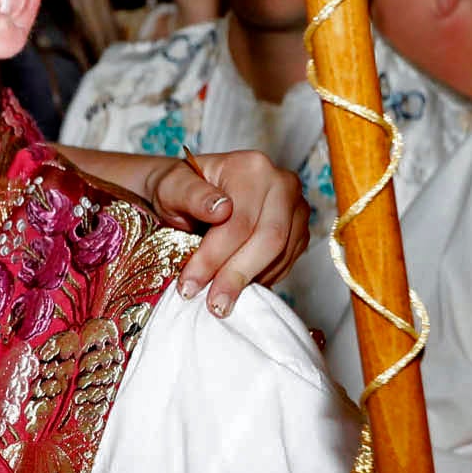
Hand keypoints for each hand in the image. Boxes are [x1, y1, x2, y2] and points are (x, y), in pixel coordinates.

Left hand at [149, 150, 307, 315]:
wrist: (192, 191)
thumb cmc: (179, 189)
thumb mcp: (171, 187)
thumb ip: (192, 195)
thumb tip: (221, 210)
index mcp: (252, 168)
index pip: (240, 221)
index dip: (214, 257)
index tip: (190, 285)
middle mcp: (282, 184)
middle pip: (269, 239)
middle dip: (237, 276)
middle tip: (213, 304)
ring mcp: (296, 207)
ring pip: (282, 254)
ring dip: (249, 282)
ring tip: (220, 300)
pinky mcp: (300, 230)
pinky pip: (287, 262)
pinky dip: (262, 279)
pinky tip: (237, 286)